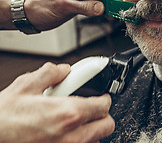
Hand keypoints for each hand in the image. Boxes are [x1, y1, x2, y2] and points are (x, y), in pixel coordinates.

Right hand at [0, 63, 114, 142]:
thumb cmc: (4, 117)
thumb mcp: (26, 86)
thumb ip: (50, 73)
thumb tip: (63, 70)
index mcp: (68, 113)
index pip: (104, 106)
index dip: (104, 98)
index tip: (101, 97)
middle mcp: (72, 135)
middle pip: (107, 126)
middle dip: (103, 115)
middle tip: (93, 108)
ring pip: (96, 139)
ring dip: (91, 129)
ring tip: (76, 121)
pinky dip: (79, 140)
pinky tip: (66, 131)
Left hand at [25, 0, 112, 30]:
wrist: (28, 16)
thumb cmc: (38, 6)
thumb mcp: (62, 6)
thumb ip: (83, 7)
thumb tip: (101, 8)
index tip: (111, 2)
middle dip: (105, 0)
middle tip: (113, 10)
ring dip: (103, 6)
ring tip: (109, 14)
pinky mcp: (78, 3)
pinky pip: (92, 5)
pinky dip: (98, 11)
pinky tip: (103, 16)